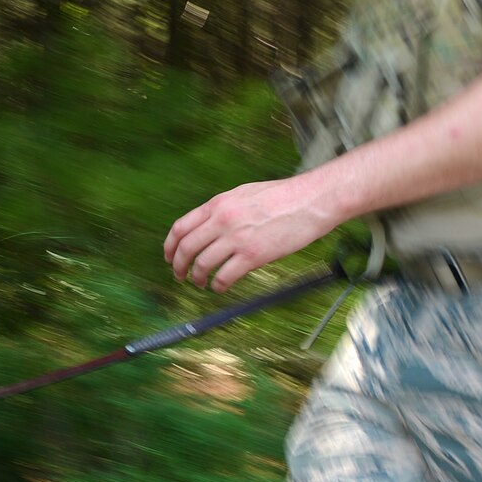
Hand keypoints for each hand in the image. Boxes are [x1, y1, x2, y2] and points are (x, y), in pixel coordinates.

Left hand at [163, 175, 341, 291]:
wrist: (312, 200)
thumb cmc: (282, 196)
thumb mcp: (243, 194)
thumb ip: (222, 209)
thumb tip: (206, 226)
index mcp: (218, 204)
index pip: (180, 228)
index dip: (170, 247)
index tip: (169, 258)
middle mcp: (223, 220)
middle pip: (186, 249)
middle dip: (179, 266)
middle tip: (180, 276)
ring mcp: (237, 238)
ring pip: (202, 265)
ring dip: (198, 278)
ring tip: (201, 283)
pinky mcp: (253, 255)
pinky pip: (224, 277)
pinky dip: (218, 286)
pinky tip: (220, 287)